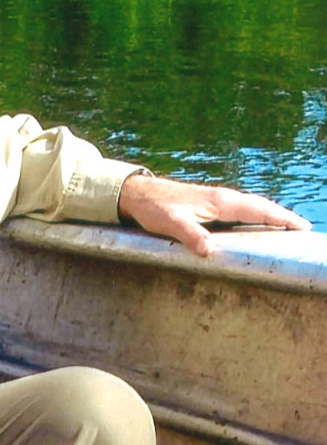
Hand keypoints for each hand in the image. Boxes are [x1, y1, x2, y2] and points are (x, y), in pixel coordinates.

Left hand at [118, 172, 309, 257]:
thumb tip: (209, 250)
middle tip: (304, 229)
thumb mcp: (171, 223)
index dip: (281, 218)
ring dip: (271, 216)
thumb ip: (190, 235)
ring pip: (252, 207)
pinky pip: (241, 211)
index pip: (259, 209)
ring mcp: (218, 201)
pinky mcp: (211, 206)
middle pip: (261, 207)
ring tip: (288, 228)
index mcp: (221, 202)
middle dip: (283, 217)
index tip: (301, 227)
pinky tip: (257, 226)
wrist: (139, 194)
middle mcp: (224, 199)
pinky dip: (255, 216)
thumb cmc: (155, 208)